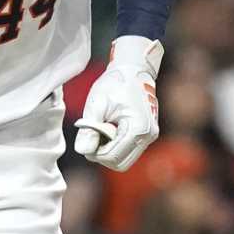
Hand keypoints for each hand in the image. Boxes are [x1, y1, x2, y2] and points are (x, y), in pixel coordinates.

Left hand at [74, 36, 163, 171]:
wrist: (134, 70)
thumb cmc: (115, 83)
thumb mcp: (97, 104)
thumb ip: (89, 130)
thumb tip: (83, 151)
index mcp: (139, 128)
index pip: (113, 157)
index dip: (94, 152)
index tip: (86, 136)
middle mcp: (149, 136)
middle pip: (120, 163)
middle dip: (101, 154)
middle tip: (91, 135)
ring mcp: (150, 136)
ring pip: (124, 160)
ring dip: (108, 151)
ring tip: (100, 131)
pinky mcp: (147, 135)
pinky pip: (128, 151)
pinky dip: (115, 147)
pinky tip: (108, 130)